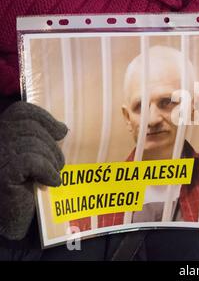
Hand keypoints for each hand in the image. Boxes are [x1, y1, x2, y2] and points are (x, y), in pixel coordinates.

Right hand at [0, 102, 66, 239]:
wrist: (11, 218)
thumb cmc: (26, 185)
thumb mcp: (34, 156)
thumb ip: (41, 139)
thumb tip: (62, 129)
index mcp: (2, 133)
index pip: (21, 111)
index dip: (44, 118)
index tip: (61, 131)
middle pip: (30, 127)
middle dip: (51, 144)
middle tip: (58, 163)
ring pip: (33, 144)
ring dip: (52, 160)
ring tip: (54, 174)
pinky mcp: (3, 175)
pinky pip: (32, 161)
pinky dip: (47, 171)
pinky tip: (52, 182)